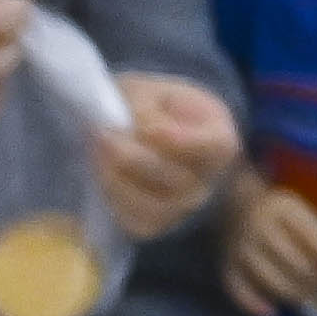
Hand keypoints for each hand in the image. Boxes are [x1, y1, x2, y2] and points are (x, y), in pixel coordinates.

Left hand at [95, 74, 237, 240]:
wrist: (139, 129)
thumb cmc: (151, 106)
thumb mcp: (148, 91)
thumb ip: (145, 108)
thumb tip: (137, 131)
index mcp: (220, 138)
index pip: (216, 147)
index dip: (182, 141)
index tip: (149, 128)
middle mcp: (208, 179)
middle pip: (176, 179)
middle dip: (133, 157)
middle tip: (103, 134)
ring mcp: (183, 205)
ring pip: (153, 206)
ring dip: (117, 180)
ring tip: (96, 152)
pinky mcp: (156, 223)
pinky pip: (135, 221)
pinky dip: (113, 199)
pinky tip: (101, 172)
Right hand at [221, 182, 316, 315]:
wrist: (231, 209)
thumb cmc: (275, 215)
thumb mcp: (296, 212)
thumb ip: (314, 235)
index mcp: (281, 208)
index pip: (308, 233)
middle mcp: (257, 226)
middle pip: (291, 259)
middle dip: (314, 281)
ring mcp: (239, 248)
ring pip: (269, 278)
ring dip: (292, 294)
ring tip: (308, 302)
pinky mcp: (225, 266)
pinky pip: (238, 289)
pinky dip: (253, 304)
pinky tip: (270, 314)